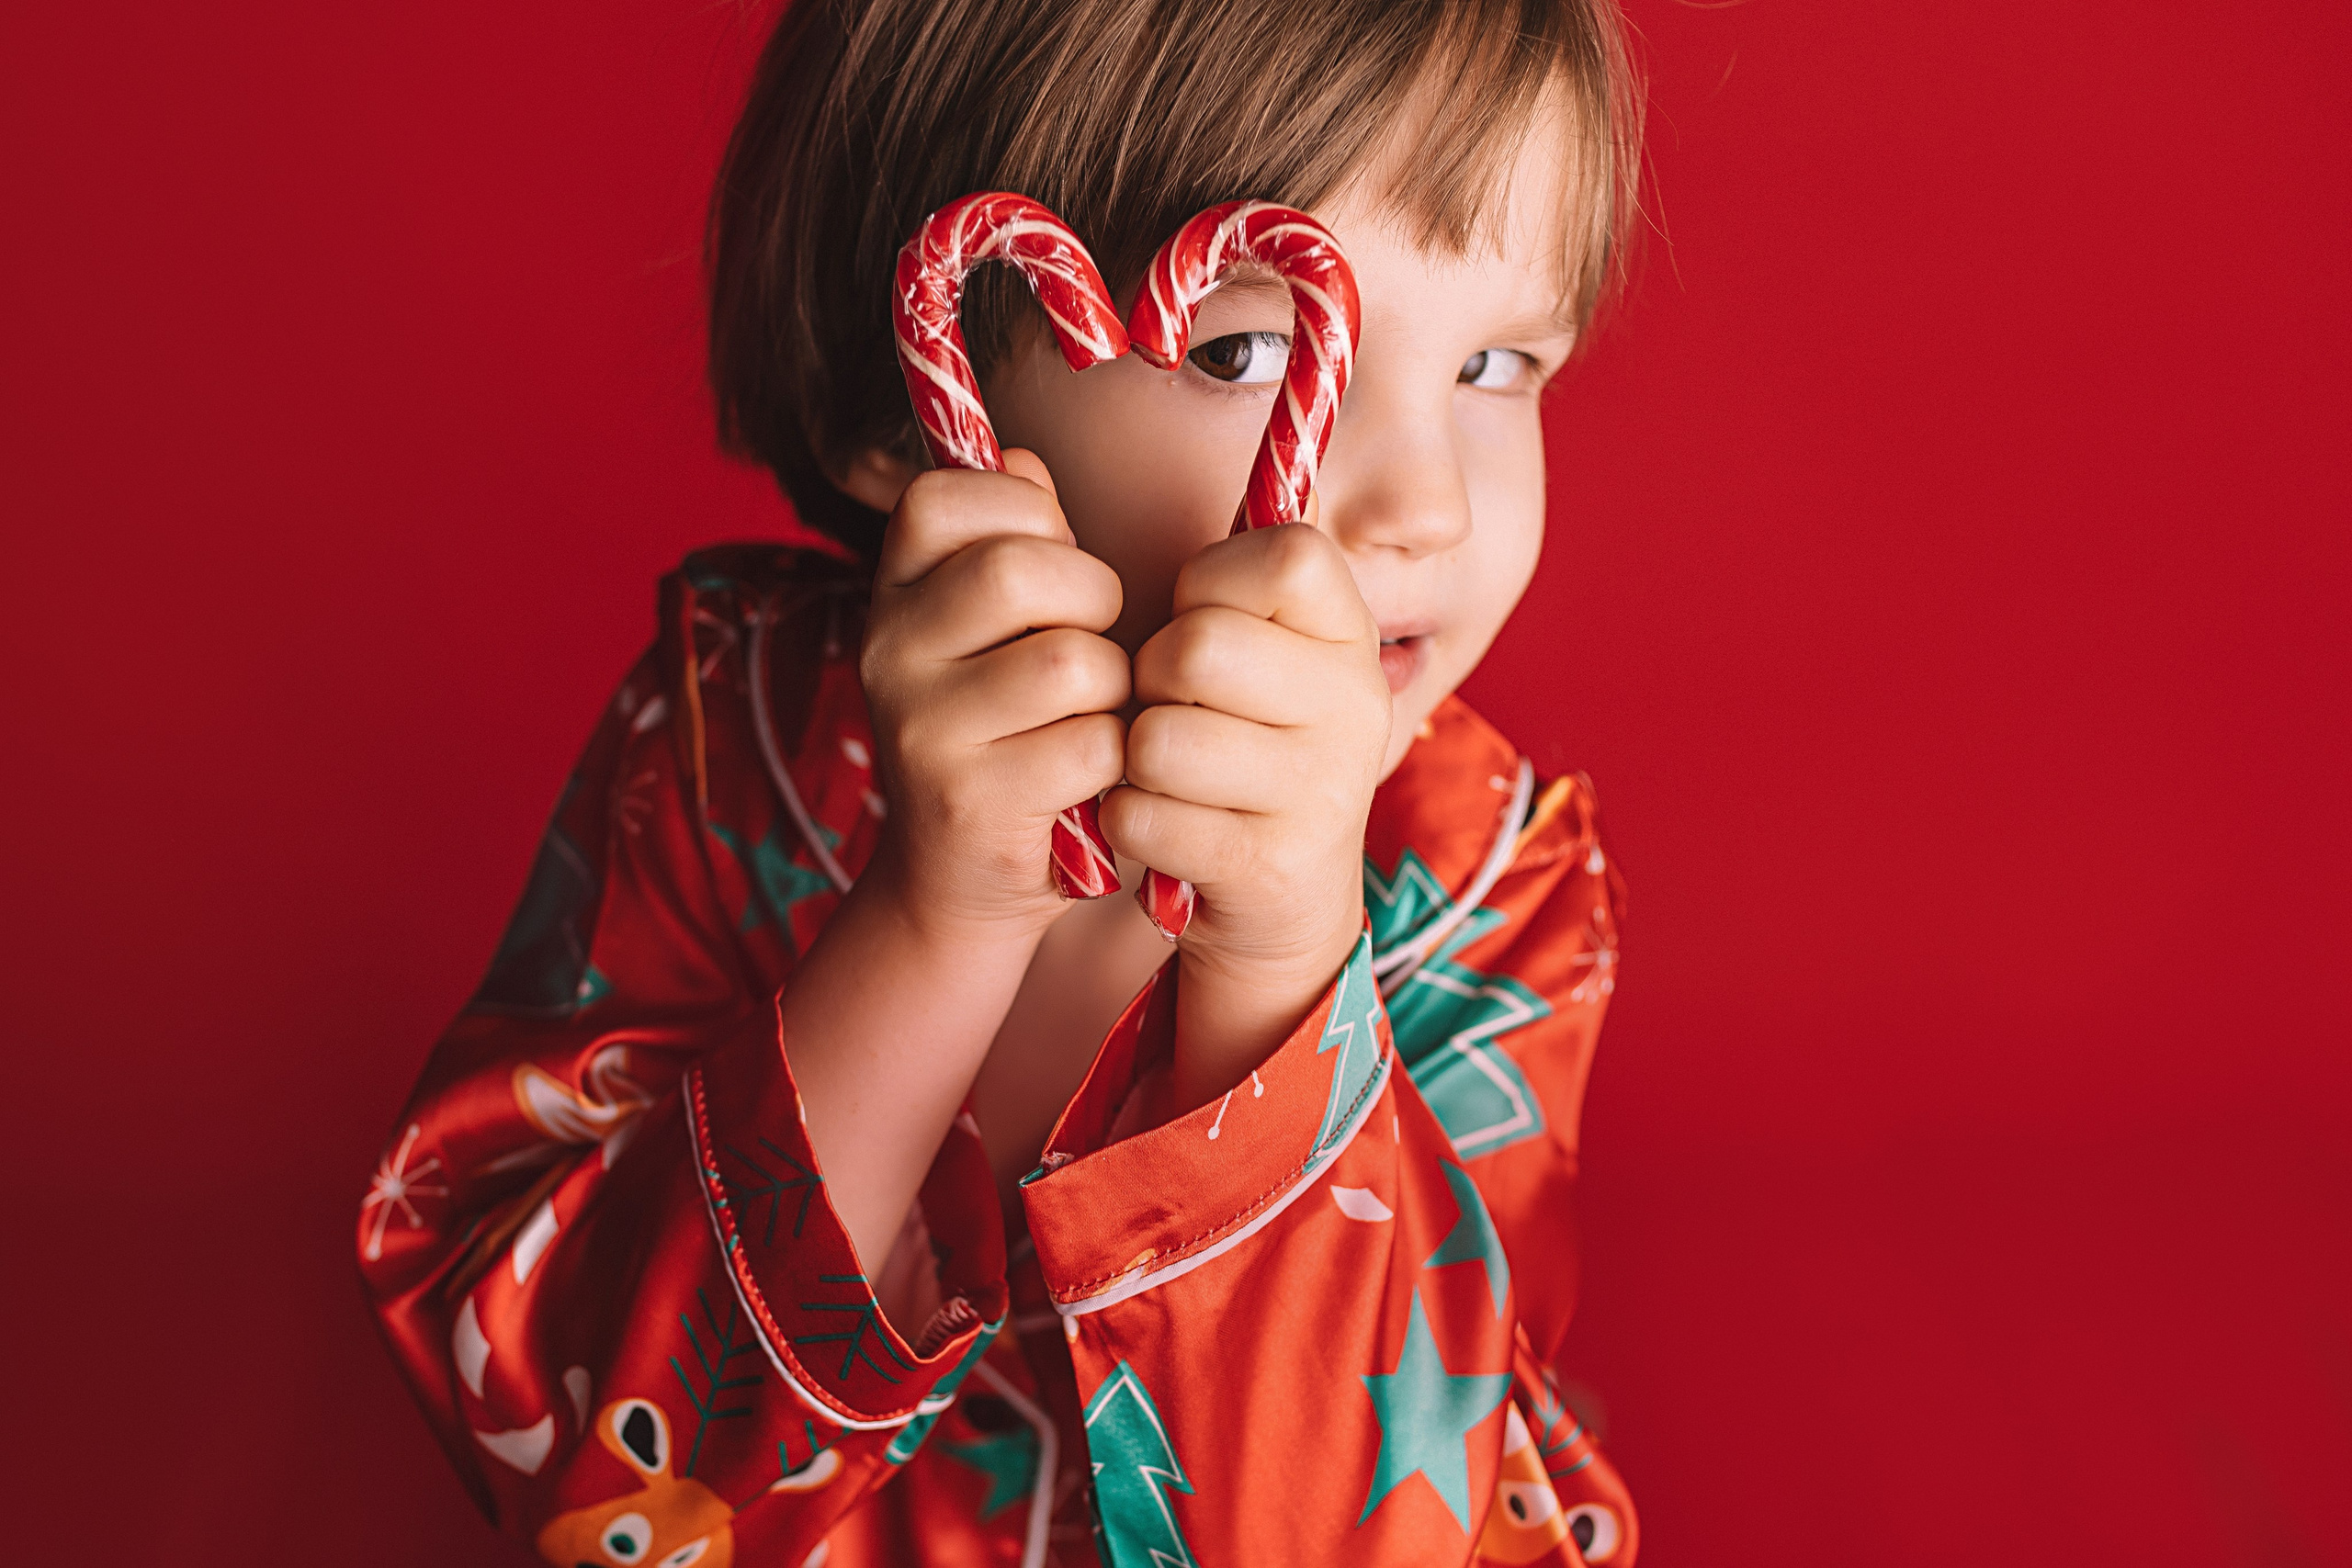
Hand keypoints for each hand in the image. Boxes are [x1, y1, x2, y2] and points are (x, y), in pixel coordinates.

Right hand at [858, 449, 1129, 944]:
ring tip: (1091, 715)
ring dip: (1112, 690)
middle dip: (1092, 598)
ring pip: (1069, 662)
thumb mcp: (994, 627)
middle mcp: (887, 650)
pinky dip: (1114, 761)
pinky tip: (1089, 776)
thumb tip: (1024, 461)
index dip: (1025, 514)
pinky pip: (1090, 745)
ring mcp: (920, 728)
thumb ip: (1012, 538)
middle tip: (1092, 641)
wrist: (961, 881)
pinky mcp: (968, 801)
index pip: (946, 497)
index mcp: (892, 592)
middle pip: (1020, 570)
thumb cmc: (1006, 731)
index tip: (1050, 561)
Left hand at [1102, 523, 1390, 1105]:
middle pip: (1198, 646)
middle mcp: (1354, 702)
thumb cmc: (1234, 744)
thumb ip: (1198, 573)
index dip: (1210, 586)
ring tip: (1166, 773)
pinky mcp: (1272, 862)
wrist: (1279, 901)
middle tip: (1171, 709)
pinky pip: (1143, 814)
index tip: (1206, 622)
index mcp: (1350, 631)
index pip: (1283, 556)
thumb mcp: (1244, 648)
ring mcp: (1322, 788)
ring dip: (1135, 759)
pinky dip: (1128, 822)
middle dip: (1154, 680)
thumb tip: (1013, 458)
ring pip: (1160, 738)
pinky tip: (1166, 830)